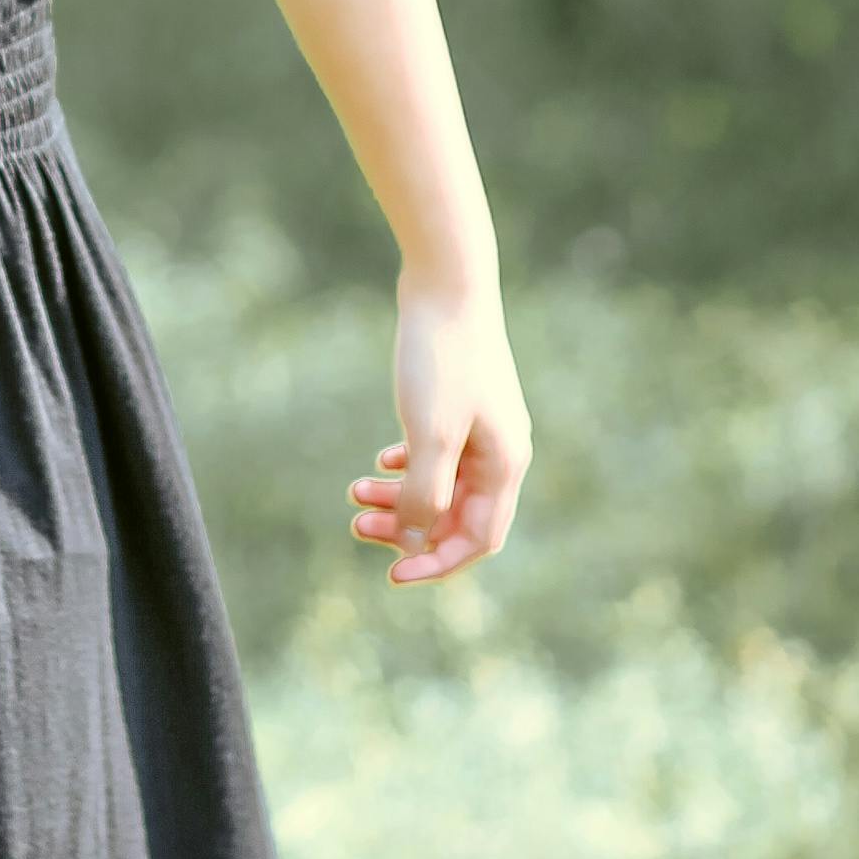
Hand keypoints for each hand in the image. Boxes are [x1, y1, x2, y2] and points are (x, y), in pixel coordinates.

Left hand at [350, 282, 530, 587]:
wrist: (447, 284)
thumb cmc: (441, 360)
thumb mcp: (429, 435)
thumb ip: (425, 494)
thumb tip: (414, 542)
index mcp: (505, 466)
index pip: (477, 541)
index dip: (435, 563)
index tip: (390, 574)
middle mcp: (499, 452)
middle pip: (457, 517)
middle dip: (407, 528)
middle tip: (356, 524)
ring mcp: (481, 427)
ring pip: (441, 485)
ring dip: (399, 496)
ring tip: (353, 492)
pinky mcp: (459, 404)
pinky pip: (435, 454)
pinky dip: (406, 466)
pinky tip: (379, 463)